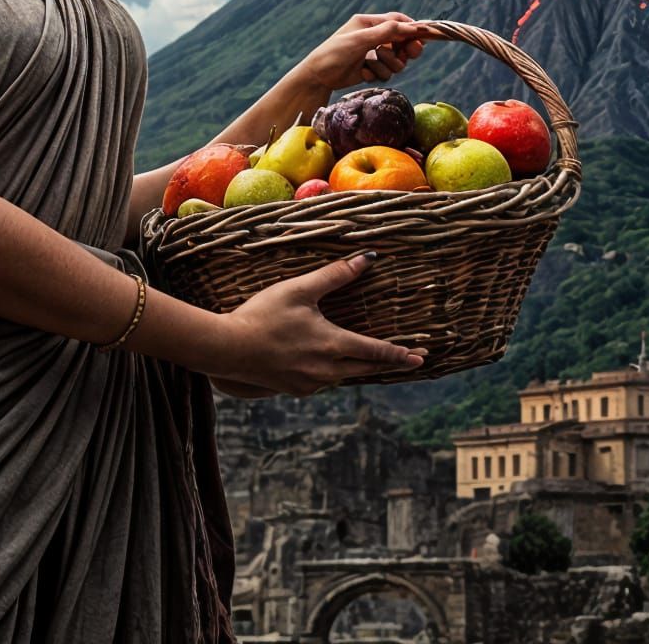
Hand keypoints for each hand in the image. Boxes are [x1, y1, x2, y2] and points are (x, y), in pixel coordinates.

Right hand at [209, 253, 426, 396]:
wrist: (228, 349)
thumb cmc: (263, 314)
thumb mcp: (300, 289)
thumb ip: (335, 275)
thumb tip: (368, 258)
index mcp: (332, 345)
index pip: (376, 351)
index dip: (400, 353)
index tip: (421, 356)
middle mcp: (327, 370)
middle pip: (367, 368)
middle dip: (392, 363)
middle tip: (415, 361)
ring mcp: (311, 383)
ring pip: (346, 376)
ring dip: (363, 368)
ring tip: (374, 359)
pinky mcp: (296, 389)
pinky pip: (326, 381)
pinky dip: (338, 372)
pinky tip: (334, 365)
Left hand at [300, 11, 426, 92]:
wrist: (318, 78)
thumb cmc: (334, 53)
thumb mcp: (360, 40)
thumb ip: (386, 32)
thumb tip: (411, 27)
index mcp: (369, 23)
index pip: (397, 21)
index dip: (412, 28)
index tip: (423, 38)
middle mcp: (373, 36)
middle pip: (402, 41)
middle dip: (405, 50)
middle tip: (409, 54)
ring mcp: (373, 53)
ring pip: (396, 59)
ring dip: (388, 64)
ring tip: (371, 65)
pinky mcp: (372, 69)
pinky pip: (387, 72)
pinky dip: (377, 74)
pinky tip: (363, 73)